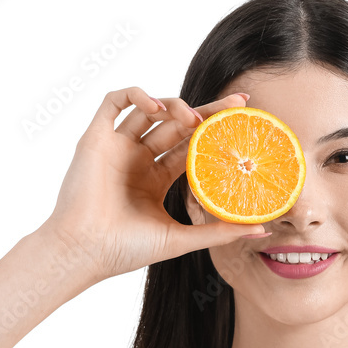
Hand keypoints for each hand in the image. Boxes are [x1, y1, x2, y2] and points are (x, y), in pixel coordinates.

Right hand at [42, 86, 266, 281]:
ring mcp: (117, 146)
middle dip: (207, 112)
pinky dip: (137, 96)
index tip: (243, 121)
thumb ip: (218, 231)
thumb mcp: (181, 239)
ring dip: (175, 106)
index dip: (215, 133)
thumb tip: (261, 228)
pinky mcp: (96, 137)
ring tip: (194, 118)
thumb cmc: (126, 249)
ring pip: (150, 110)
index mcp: (156, 179)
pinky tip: (157, 107)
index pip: (191, 147)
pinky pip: (115, 101)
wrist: (86, 251)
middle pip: (177, 125)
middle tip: (236, 103)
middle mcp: (139, 159)